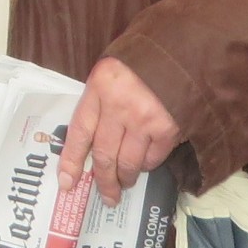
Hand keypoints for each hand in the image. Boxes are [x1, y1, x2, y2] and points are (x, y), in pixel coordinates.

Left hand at [57, 56, 181, 205]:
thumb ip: (98, 102)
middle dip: (103, 181)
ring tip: (123, 183)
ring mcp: (144, 119)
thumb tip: (88, 143)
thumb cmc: (140, 62)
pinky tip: (144, 165)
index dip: (71, 161)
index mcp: (99, 88)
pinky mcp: (168, 128)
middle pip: (104, 155)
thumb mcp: (109, 74)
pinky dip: (146, 166)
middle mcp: (119, 106)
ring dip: (124, 178)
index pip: (79, 132)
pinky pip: (152, 158)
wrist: (182, 51)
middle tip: (105, 196)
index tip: (66, 183)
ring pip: (128, 163)